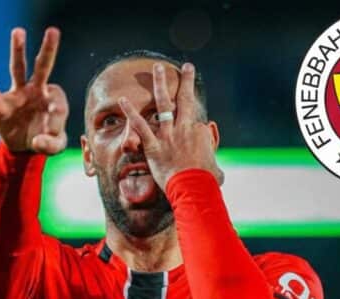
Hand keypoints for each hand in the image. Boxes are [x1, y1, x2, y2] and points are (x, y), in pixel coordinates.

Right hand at [0, 27, 68, 153]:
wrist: (25, 146)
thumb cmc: (45, 140)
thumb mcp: (55, 146)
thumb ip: (51, 145)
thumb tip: (37, 141)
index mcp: (54, 99)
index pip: (57, 103)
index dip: (55, 119)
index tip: (49, 134)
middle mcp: (37, 90)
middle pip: (43, 67)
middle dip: (48, 50)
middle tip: (53, 31)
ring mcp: (18, 94)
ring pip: (18, 69)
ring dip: (18, 51)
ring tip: (18, 32)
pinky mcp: (1, 103)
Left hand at [117, 63, 222, 190]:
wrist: (194, 190)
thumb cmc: (206, 183)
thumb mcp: (217, 171)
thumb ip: (213, 166)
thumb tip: (217, 169)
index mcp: (201, 133)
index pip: (196, 122)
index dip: (193, 129)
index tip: (191, 141)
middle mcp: (185, 129)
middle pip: (186, 100)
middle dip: (186, 81)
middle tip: (187, 67)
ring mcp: (169, 135)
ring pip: (164, 103)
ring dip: (160, 83)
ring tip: (158, 68)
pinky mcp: (154, 146)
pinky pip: (140, 126)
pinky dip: (130, 112)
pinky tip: (122, 100)